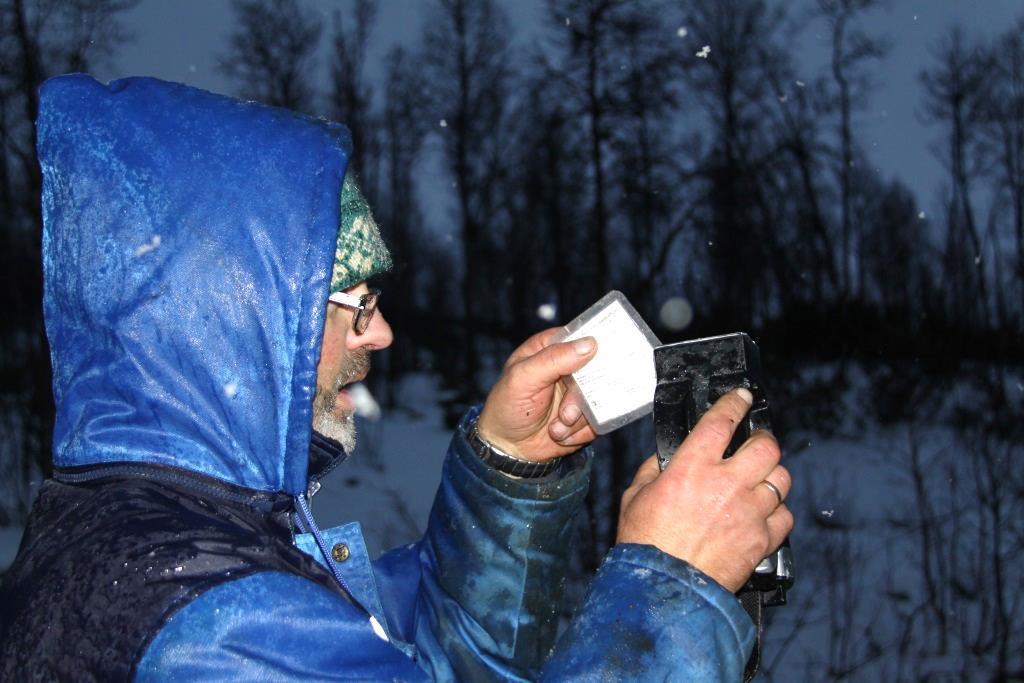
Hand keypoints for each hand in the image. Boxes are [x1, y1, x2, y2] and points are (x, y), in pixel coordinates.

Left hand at [476, 328, 597, 461]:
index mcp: (552, 348)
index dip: (592, 350)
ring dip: (577, 420)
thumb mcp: (523, 378)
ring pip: (599, 399)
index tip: (590, 370)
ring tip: (555, 428)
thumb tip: (589, 344)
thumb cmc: (507, 406)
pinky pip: (598, 421)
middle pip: (596, 372)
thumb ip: (553, 359)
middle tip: (565, 415)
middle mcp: (570, 367)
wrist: (509, 448)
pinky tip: (561, 435)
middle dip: (580, 399)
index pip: (582, 338)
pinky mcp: (587, 415)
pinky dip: (580, 433)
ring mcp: (580, 392)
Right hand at [616, 389, 793, 591]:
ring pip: (781, 479)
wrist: (663, 589)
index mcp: (691, 467)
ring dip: (771, 477)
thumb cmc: (645, 544)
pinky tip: (762, 516)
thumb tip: (667, 460)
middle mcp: (726, 483)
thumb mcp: (636, 496)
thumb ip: (654, 470)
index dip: (735, 403)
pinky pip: (785, 517)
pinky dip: (777, 514)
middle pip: (766, 446)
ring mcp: (749, 511)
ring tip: (760, 483)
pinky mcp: (762, 539)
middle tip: (755, 444)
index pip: (721, 421)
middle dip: (763, 441)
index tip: (741, 397)